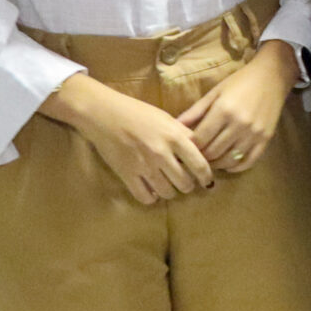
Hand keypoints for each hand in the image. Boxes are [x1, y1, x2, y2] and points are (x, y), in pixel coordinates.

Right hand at [42, 73, 213, 204]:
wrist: (103, 114)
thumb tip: (200, 152)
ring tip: (169, 186)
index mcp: (175, 137)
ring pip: (167, 192)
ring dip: (171, 192)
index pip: (200, 165)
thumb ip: (183, 135)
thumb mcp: (167, 119)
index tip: (207, 181)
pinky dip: (152, 198)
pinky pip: (145, 197)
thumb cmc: (137, 113)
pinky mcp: (126, 174)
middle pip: (185, 183)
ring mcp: (143, 166)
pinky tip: (152, 191)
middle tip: (186, 182)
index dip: (206, 176)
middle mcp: (161, 153)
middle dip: (188, 185)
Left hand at [177, 39, 300, 171]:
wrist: (272, 77)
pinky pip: (248, 161)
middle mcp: (239, 124)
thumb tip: (175, 127)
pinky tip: (227, 164)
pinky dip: (236, 167)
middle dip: (201, 157)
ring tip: (209, 160)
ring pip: (229, 160)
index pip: (200, 139)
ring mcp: (254, 134)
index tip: (185, 148)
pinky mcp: (266, 139)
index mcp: (223, 111)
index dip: (190, 147)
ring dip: (216, 164)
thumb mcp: (214, 93)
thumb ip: (195, 111)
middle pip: (213, 152)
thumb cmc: (240, 82)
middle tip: (195, 156)